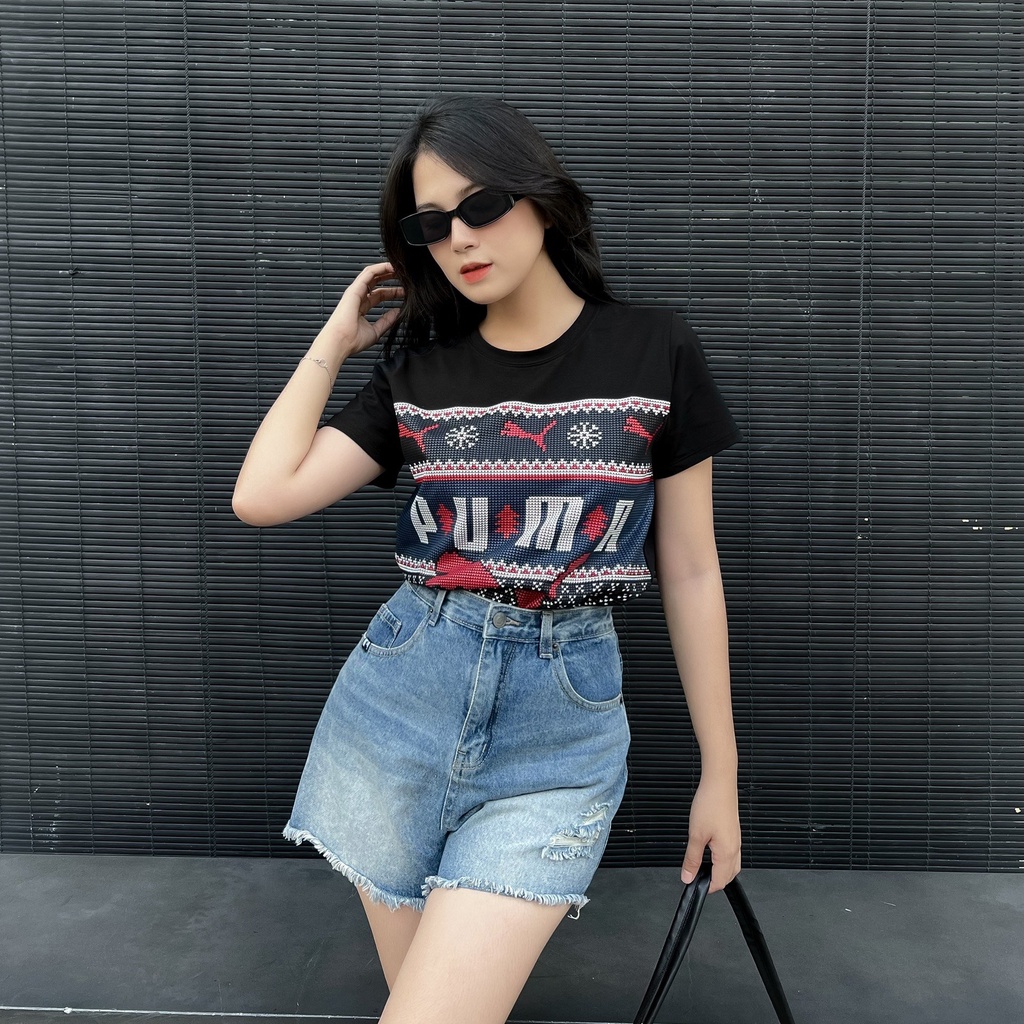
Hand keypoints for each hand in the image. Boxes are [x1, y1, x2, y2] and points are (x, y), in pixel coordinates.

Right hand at [321, 261, 404, 355]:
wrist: (341, 342)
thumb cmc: (352, 340)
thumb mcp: (376, 331)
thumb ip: (387, 321)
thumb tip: (397, 313)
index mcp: (361, 308)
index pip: (379, 295)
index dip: (392, 292)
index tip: (404, 291)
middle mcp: (358, 298)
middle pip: (376, 283)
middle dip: (389, 278)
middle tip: (403, 276)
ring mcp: (355, 292)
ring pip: (372, 275)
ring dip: (385, 270)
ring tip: (399, 267)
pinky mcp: (354, 289)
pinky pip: (368, 273)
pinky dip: (380, 268)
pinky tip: (391, 266)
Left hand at [679, 774, 741, 893]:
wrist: (720, 784)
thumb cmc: (710, 805)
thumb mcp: (696, 835)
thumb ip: (692, 859)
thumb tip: (688, 876)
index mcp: (727, 853)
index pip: (719, 882)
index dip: (706, 888)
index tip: (693, 886)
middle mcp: (735, 849)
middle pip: (728, 877)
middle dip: (713, 882)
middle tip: (696, 878)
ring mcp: (736, 841)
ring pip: (731, 867)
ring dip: (719, 872)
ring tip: (702, 868)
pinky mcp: (734, 833)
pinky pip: (731, 855)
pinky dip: (722, 861)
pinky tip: (711, 854)